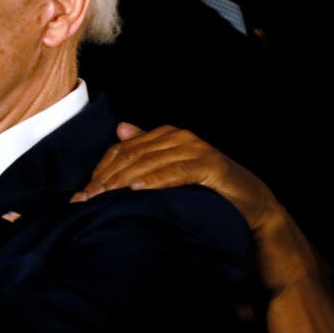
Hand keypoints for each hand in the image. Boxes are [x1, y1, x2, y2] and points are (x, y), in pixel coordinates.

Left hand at [71, 123, 280, 230]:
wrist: (252, 204)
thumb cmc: (208, 188)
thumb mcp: (172, 169)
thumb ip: (147, 150)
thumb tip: (119, 128)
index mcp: (166, 136)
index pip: (122, 150)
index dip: (99, 170)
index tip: (81, 194)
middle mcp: (179, 137)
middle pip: (131, 156)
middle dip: (105, 179)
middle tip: (85, 200)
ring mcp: (196, 149)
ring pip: (150, 162)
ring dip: (123, 181)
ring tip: (102, 197)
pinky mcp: (211, 165)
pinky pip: (177, 172)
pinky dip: (156, 180)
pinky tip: (138, 190)